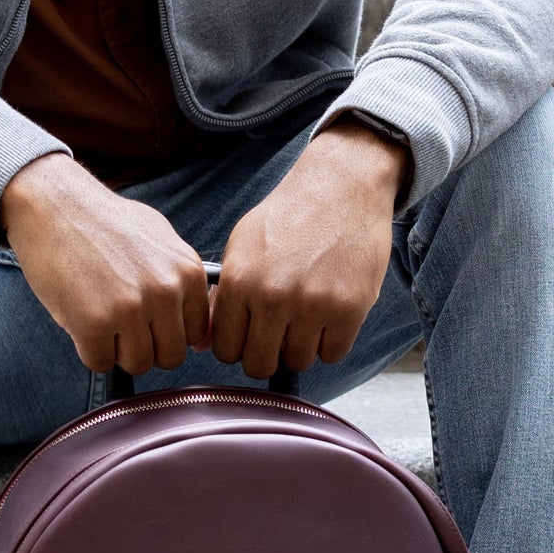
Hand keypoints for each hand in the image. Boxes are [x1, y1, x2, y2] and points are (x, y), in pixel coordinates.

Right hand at [0, 154, 210, 374]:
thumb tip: (194, 315)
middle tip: (121, 324)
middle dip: (145, 346)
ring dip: (117, 350)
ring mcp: (130, 310)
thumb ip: (180, 277)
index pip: (194, 333)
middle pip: (170, 356)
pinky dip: (88, 349)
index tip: (147, 320)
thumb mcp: (160, 237)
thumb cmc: (103, 220)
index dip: (167, 331)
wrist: (54, 205)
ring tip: (100, 316)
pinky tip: (80, 318)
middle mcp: (165, 292)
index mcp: (187, 272)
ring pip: (138, 364)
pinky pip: (100, 363)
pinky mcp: (94, 324)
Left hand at [211, 120, 407, 377]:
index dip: (238, 346)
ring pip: (298, 362)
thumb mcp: (241, 248)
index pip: (225, 349)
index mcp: (239, 282)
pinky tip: (329, 314)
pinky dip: (331, 341)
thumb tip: (203, 345)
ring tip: (307, 315)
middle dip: (267, 354)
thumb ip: (223, 297)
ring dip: (301, 346)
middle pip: (259, 365)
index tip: (250, 336)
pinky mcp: (349, 309)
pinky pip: (333, 354)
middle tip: (279, 333)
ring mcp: (312, 305)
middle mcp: (272, 297)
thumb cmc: (288, 217)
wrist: (340, 187)